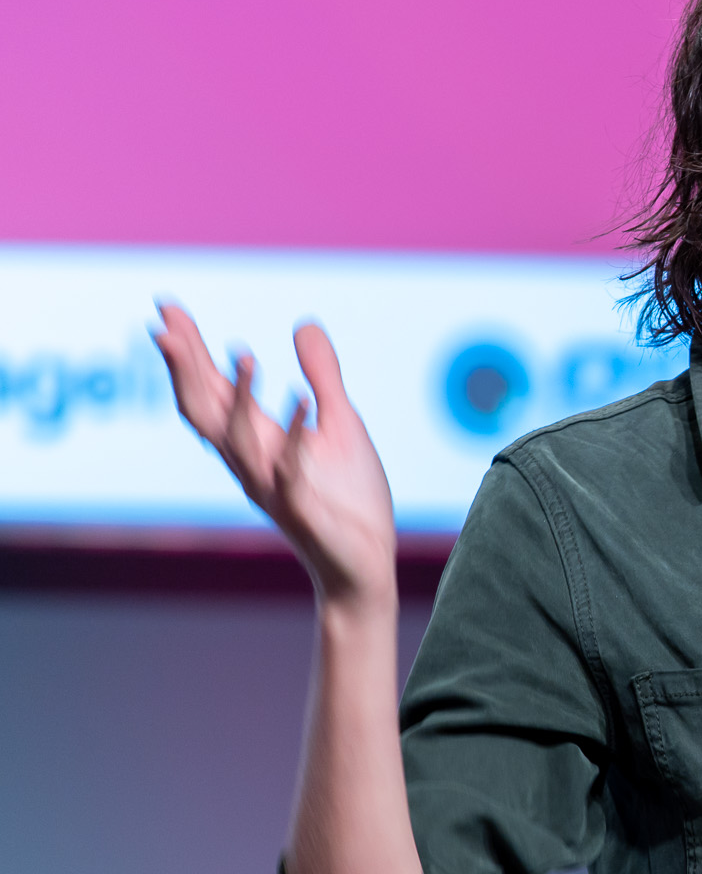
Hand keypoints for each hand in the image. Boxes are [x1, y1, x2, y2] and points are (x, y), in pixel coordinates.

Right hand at [152, 304, 396, 603]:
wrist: (365, 565)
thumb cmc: (347, 499)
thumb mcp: (340, 424)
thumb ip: (323, 377)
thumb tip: (303, 324)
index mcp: (259, 440)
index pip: (211, 390)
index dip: (188, 352)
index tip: (166, 309)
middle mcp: (253, 462)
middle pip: (205, 411)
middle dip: (184, 369)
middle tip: (164, 325)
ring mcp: (273, 487)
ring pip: (237, 441)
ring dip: (238, 398)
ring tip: (244, 353)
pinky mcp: (303, 510)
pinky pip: (291, 471)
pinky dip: (294, 436)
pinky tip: (303, 401)